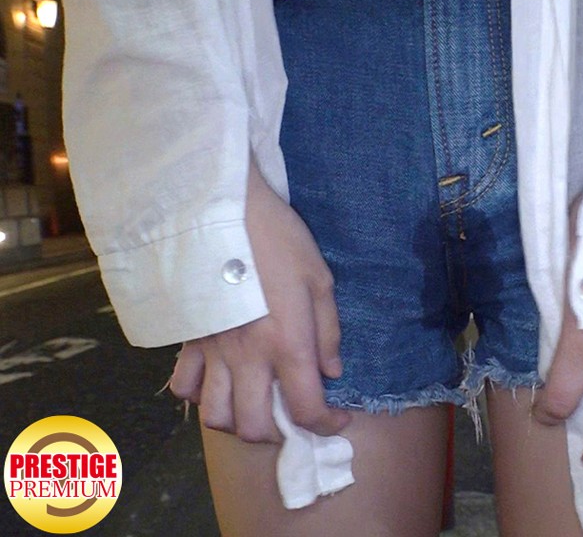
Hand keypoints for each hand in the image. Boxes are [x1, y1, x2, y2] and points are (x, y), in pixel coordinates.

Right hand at [169, 160, 349, 442]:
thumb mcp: (319, 279)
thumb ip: (329, 331)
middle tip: (293, 413)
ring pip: (216, 417)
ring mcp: (213, 351)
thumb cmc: (279, 239)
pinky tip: (218, 383)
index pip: (306, 409)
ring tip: (255, 404)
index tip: (337, 418)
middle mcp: (248, 357)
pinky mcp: (188, 338)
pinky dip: (200, 397)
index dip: (327, 424)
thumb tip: (331, 372)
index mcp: (287, 343)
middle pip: (255, 426)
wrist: (222, 210)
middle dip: (280, 433)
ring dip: (238, 422)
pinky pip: (183, 387)